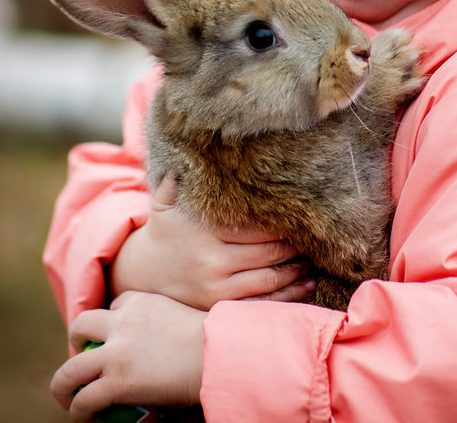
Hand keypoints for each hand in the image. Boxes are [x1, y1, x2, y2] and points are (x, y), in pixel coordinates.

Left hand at [51, 291, 205, 420]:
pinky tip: (83, 418)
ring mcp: (117, 352)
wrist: (219, 355)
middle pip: (82, 325)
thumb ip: (169, 325)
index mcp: (141, 301)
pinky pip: (85, 399)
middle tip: (80, 359)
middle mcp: (122, 321)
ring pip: (71, 368)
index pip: (117, 305)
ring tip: (66, 397)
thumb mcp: (186, 319)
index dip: (112, 322)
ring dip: (63, 385)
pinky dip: (78, 411)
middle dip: (75, 341)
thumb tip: (171, 347)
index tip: (116, 338)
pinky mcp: (118, 381)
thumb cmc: (215, 342)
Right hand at [108, 174, 315, 309]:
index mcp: (205, 235)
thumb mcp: (162, 204)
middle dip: (295, 246)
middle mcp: (213, 263)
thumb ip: (175, 181)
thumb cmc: (162, 233)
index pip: (254, 228)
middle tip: (317, 237)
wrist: (140, 275)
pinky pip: (260, 304)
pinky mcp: (219, 307)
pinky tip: (307, 286)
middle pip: (267, 253)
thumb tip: (186, 150)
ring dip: (297, 271)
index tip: (301, 215)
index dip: (281, 224)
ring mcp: (217, 289)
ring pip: (269, 280)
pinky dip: (287, 297)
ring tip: (315, 261)